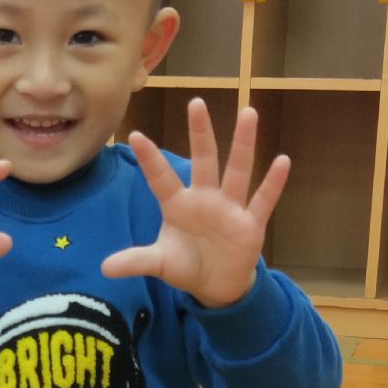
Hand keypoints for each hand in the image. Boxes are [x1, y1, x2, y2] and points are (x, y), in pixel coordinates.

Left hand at [102, 99, 290, 308]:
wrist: (217, 286)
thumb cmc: (187, 264)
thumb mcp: (160, 263)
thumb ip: (136, 261)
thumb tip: (104, 268)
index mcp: (178, 205)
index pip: (161, 179)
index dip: (150, 160)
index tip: (135, 135)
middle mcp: (205, 198)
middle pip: (204, 160)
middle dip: (200, 133)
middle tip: (195, 101)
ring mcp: (230, 208)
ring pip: (237, 170)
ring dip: (243, 143)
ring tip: (248, 112)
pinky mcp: (251, 224)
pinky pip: (263, 200)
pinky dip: (273, 183)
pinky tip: (282, 160)